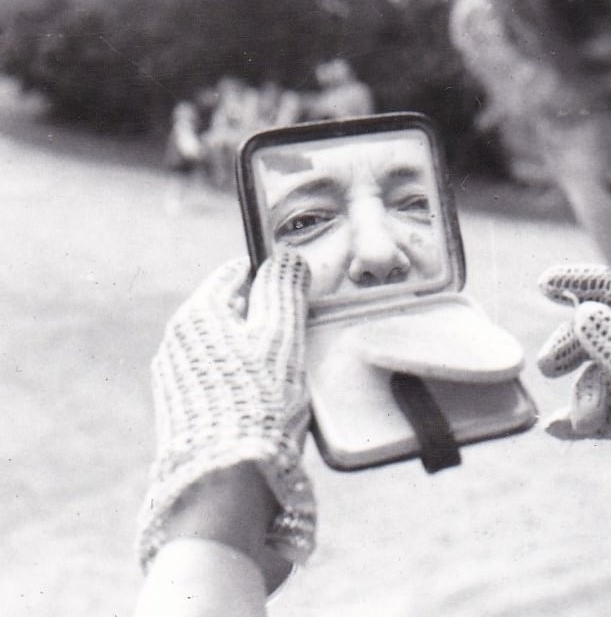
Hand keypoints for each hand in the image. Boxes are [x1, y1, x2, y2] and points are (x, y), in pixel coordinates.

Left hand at [137, 249, 315, 575]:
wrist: (225, 485)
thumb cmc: (258, 403)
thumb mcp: (282, 335)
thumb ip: (285, 290)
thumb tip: (286, 259)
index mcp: (198, 314)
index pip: (236, 273)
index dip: (272, 276)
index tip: (298, 288)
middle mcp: (177, 343)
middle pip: (231, 312)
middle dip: (267, 319)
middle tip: (301, 335)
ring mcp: (176, 381)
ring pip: (226, 349)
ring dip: (257, 355)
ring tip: (287, 378)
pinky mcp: (182, 414)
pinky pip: (219, 383)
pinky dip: (244, 384)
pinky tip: (268, 406)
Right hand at [537, 265, 610, 468]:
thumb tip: (584, 313)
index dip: (589, 284)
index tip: (545, 284)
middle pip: (608, 333)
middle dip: (574, 346)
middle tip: (548, 367)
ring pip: (601, 377)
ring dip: (582, 395)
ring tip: (584, 424)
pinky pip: (604, 415)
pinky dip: (579, 421)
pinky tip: (558, 428)